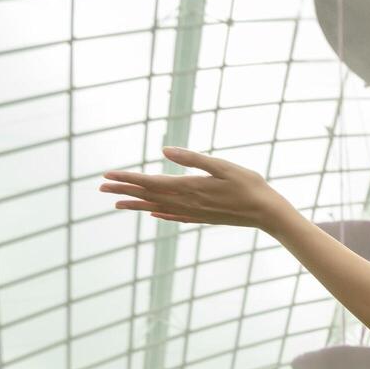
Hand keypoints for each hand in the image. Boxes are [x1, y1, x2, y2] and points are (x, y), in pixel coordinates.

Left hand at [101, 147, 293, 229]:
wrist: (267, 213)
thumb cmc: (249, 185)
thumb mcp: (223, 166)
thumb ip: (193, 159)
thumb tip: (165, 150)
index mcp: (190, 186)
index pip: (150, 182)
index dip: (128, 178)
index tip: (108, 175)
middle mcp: (187, 202)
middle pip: (149, 195)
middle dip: (125, 190)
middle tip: (102, 186)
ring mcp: (194, 213)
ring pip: (158, 208)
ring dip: (136, 205)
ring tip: (117, 203)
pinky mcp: (203, 218)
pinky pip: (175, 217)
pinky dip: (160, 215)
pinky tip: (153, 215)